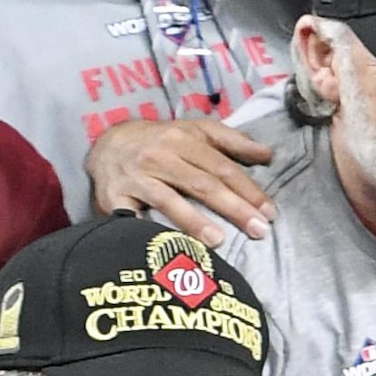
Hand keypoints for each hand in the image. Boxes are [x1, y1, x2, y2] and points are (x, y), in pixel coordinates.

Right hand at [85, 113, 277, 239]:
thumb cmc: (161, 141)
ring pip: (168, 200)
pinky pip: (131, 216)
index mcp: (182, 139)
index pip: (221, 168)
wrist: (106, 144)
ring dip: (194, 221)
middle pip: (201, 184)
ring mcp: (135, 178)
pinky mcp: (113, 196)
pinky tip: (164, 244)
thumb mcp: (195, 131)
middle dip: (233, 208)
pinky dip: (146, 229)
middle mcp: (158, 157)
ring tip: (218, 240)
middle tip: (258, 230)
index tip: (269, 213)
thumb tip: (268, 154)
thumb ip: (232, 141)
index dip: (248, 190)